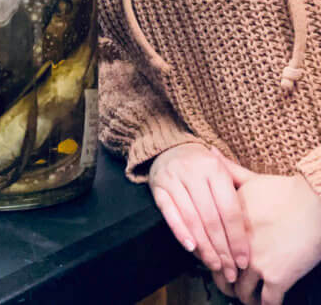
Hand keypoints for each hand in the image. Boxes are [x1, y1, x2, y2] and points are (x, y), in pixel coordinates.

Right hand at [149, 143, 248, 282]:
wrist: (170, 146)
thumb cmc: (203, 165)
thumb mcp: (223, 169)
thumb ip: (241, 191)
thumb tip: (258, 225)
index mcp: (214, 168)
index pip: (229, 210)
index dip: (237, 238)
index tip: (243, 261)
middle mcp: (192, 172)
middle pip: (210, 217)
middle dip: (222, 248)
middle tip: (229, 270)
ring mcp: (172, 178)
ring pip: (190, 218)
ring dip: (203, 246)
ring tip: (214, 265)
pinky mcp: (157, 187)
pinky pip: (169, 213)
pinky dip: (180, 231)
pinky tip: (191, 248)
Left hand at [215, 150, 320, 304]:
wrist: (313, 203)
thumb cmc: (285, 191)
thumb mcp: (251, 179)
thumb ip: (228, 170)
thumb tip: (210, 152)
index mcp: (227, 223)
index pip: (211, 247)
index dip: (213, 258)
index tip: (217, 263)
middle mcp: (237, 244)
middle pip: (223, 272)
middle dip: (225, 281)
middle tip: (228, 285)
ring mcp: (256, 262)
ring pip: (242, 292)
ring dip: (244, 297)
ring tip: (246, 297)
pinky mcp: (277, 277)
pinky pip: (267, 303)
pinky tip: (265, 304)